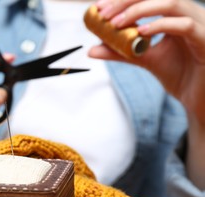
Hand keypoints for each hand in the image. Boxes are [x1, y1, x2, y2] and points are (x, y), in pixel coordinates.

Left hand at [89, 0, 204, 125]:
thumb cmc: (177, 74)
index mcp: (175, 14)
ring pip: (172, 3)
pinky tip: (140, 32)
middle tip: (104, 13)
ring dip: (140, 10)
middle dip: (127, 0)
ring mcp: (201, 24)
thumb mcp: (143, 59)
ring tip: (116, 23)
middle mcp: (189, 13)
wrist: (198, 97)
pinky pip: (185, 25)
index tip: (99, 7)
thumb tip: (91, 49)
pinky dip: (160, 25)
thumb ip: (120, 52)